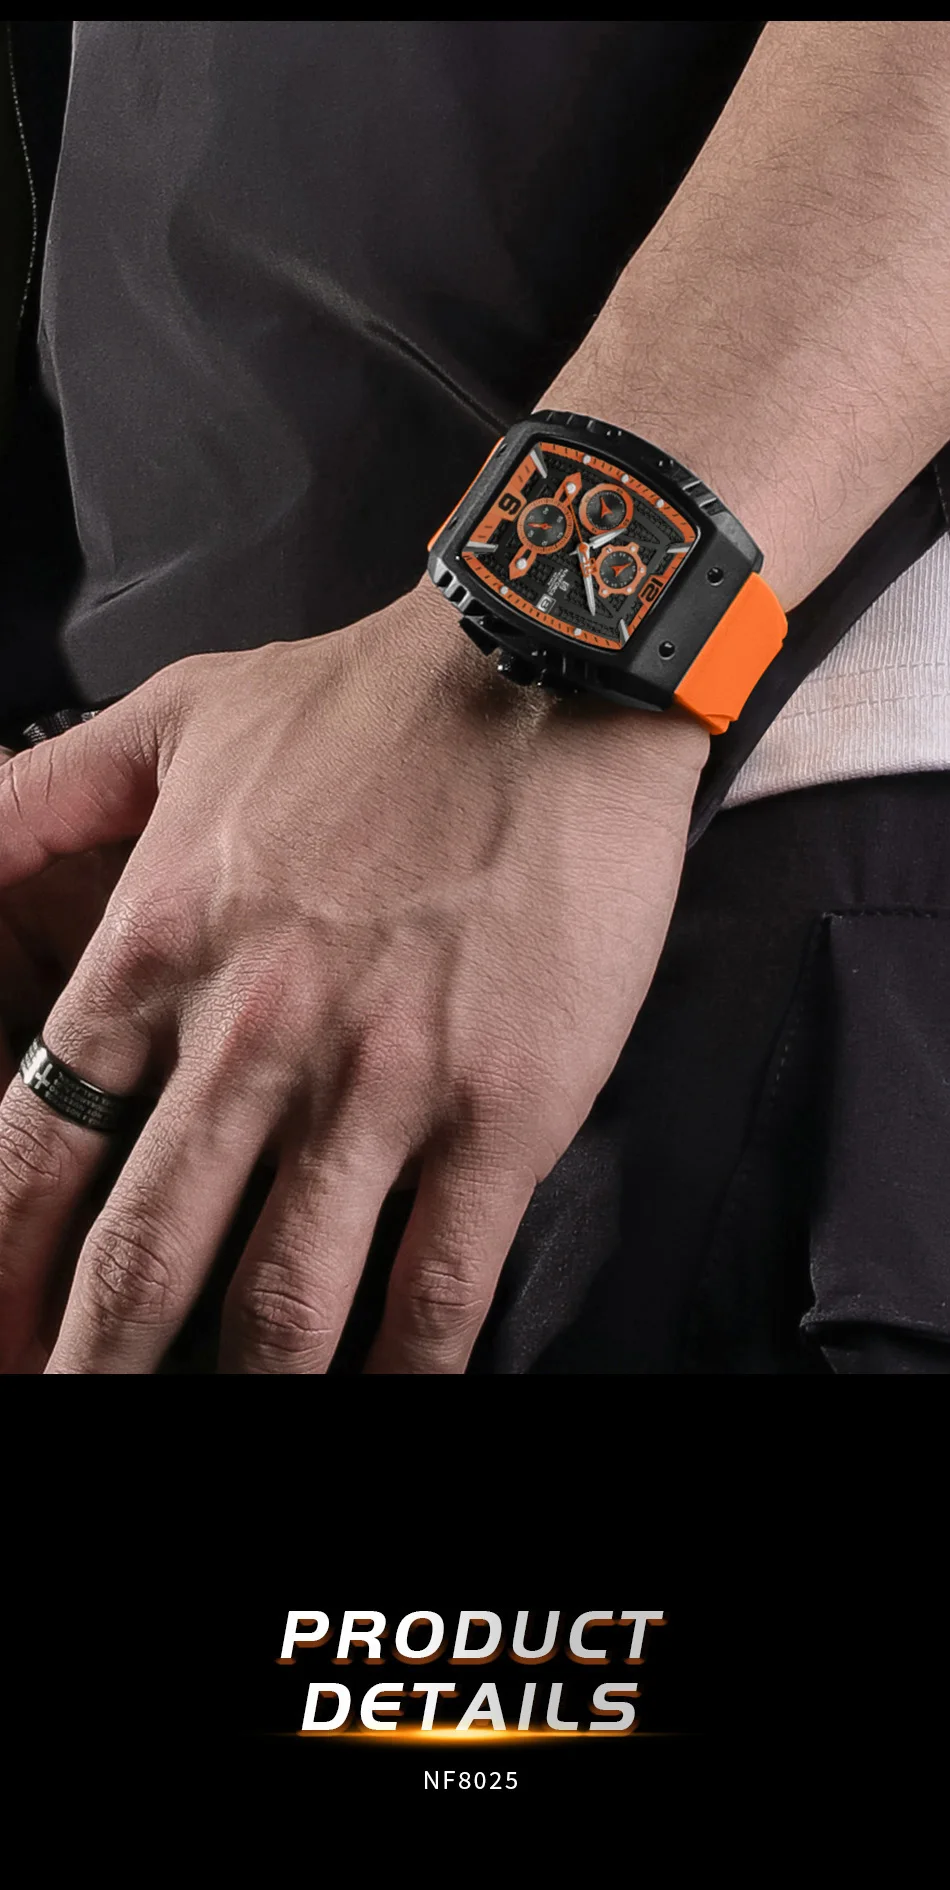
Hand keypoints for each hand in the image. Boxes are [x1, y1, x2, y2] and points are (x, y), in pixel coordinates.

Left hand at [0, 585, 706, 1372]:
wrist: (554, 670)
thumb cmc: (367, 700)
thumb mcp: (172, 717)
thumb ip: (40, 797)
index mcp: (157, 949)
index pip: (37, 1156)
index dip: (2, 1272)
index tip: (0, 1340)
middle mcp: (251, 1037)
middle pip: (140, 1258)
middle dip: (93, 1363)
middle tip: (71, 1415)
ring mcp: (379, 1086)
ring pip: (281, 1304)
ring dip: (242, 1396)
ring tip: (219, 1439)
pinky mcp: (501, 1114)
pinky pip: (436, 1288)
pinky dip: (402, 1375)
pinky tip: (381, 1406)